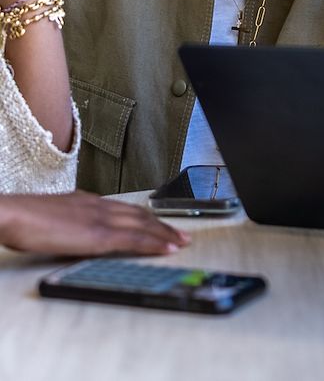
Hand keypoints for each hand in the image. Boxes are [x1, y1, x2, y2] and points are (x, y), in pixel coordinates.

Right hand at [0, 191, 190, 255]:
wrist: (14, 213)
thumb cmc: (26, 218)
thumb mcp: (55, 216)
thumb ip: (72, 220)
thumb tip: (78, 230)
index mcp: (88, 201)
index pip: (125, 209)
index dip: (146, 218)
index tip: (161, 224)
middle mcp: (98, 205)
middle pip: (139, 214)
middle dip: (162, 225)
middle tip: (180, 234)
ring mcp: (100, 217)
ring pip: (142, 224)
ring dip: (164, 233)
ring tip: (180, 241)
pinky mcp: (98, 233)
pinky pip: (133, 237)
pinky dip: (154, 242)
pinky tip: (166, 248)